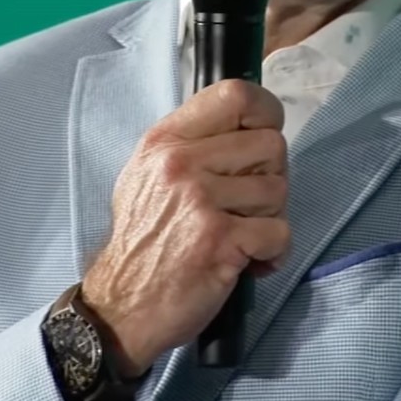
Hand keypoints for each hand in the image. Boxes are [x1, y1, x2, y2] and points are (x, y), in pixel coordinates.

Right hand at [81, 79, 289, 376]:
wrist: (121, 305)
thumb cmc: (143, 242)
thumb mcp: (148, 175)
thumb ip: (192, 144)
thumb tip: (247, 125)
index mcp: (165, 140)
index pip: (236, 94)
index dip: (266, 113)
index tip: (265, 135)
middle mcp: (180, 163)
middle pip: (271, 145)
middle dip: (270, 178)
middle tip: (247, 205)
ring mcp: (199, 200)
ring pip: (278, 189)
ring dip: (269, 218)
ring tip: (241, 234)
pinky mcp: (219, 240)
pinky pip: (278, 232)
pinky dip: (272, 252)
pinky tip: (248, 260)